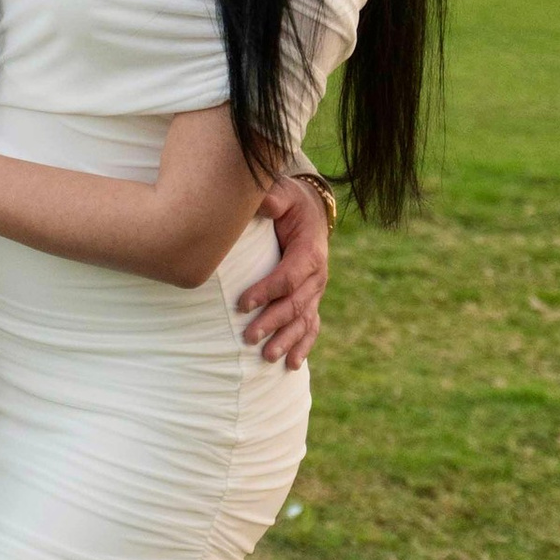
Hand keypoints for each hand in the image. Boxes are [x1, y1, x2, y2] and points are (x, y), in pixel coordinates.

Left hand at [238, 174, 329, 369]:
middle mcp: (317, 275)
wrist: (309, 211)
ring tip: (267, 357)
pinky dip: (302, 346)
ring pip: (304, 320)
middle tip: (248, 337)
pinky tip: (291, 365)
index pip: (289, 276)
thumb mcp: (283, 194)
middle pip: (296, 304)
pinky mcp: (312, 300)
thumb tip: (264, 202)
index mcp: (310, 251)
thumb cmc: (289, 203)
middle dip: (272, 322)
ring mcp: (316, 291)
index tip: (242, 304)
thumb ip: (273, 198)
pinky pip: (311, 326)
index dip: (267, 291)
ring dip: (286, 340)